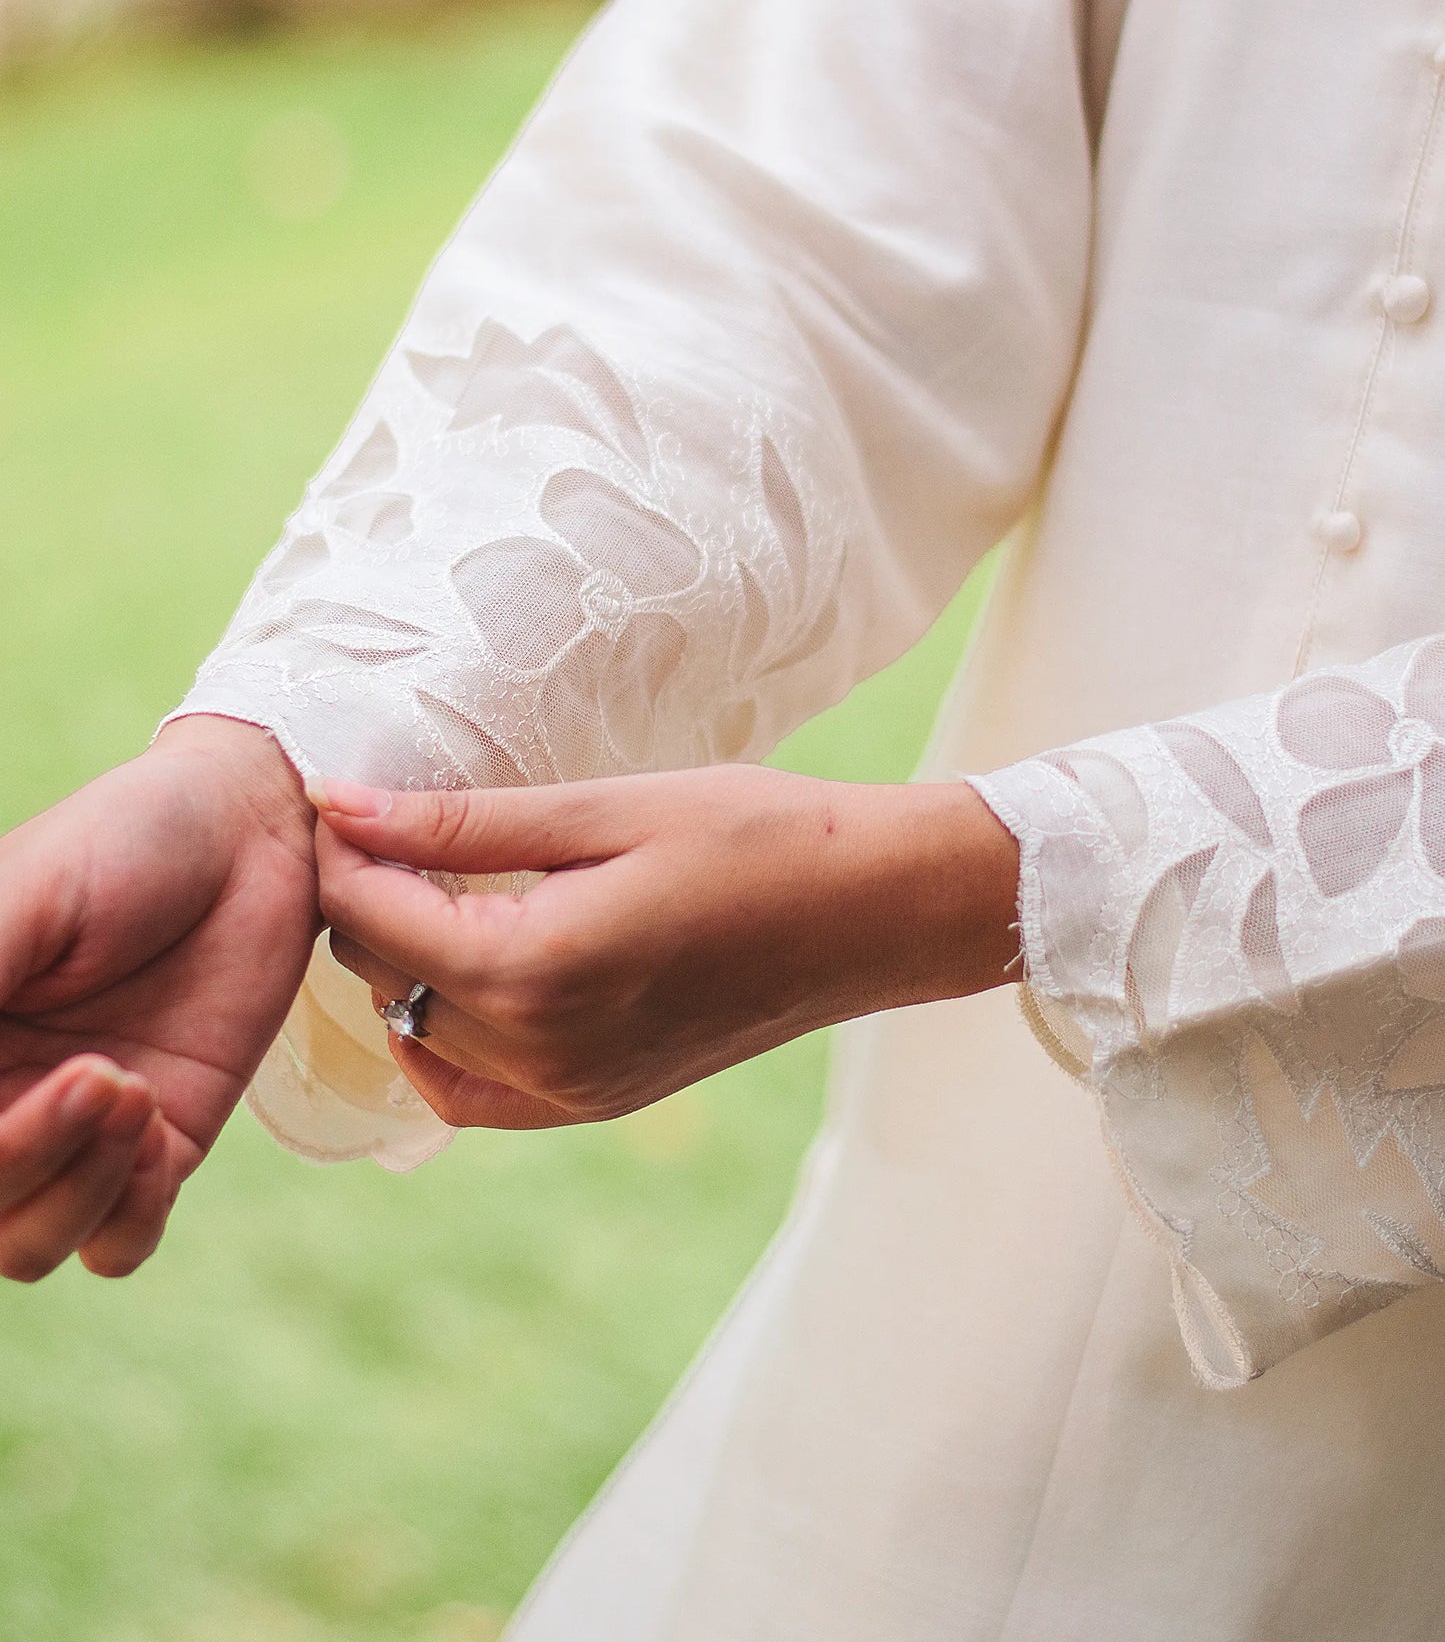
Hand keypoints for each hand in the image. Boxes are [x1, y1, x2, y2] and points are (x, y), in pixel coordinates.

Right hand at [0, 716, 317, 1279]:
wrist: (250, 832)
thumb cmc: (124, 840)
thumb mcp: (22, 896)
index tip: (16, 1076)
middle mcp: (0, 1095)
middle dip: (22, 1160)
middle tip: (99, 1074)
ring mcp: (74, 1132)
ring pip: (28, 1245)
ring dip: (77, 1189)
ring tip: (134, 1091)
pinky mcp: (161, 1144)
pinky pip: (119, 1241)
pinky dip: (129, 1210)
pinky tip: (161, 1127)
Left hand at [314, 764, 1018, 1130]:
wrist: (873, 913)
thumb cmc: (755, 835)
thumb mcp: (605, 809)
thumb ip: (463, 823)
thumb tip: (340, 807)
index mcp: (533, 971)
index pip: (374, 916)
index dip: (340, 848)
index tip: (336, 792)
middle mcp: (539, 1055)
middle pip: (384, 978)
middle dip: (368, 902)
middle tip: (393, 825)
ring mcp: (569, 1094)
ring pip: (419, 1036)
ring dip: (406, 964)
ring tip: (437, 884)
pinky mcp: (596, 1105)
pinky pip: (474, 1090)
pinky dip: (448, 1033)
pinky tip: (477, 965)